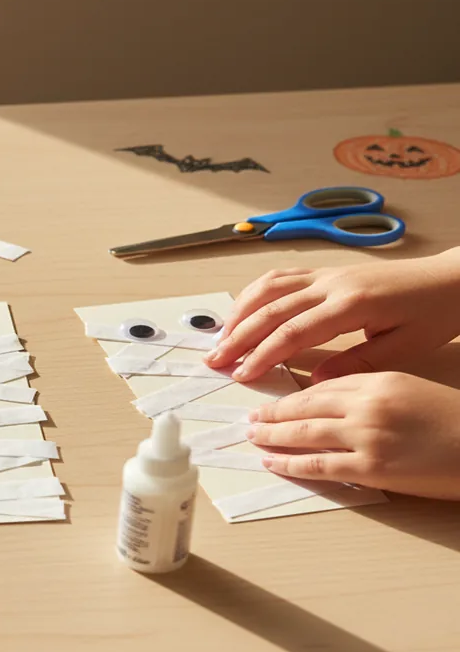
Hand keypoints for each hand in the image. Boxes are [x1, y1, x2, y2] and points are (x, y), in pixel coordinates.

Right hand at [204, 250, 459, 382]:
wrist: (452, 279)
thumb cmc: (434, 313)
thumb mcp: (405, 348)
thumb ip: (357, 364)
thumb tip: (313, 380)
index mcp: (350, 304)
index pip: (293, 332)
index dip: (263, 355)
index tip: (242, 375)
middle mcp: (331, 284)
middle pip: (271, 309)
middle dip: (239, 337)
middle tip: (215, 360)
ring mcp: (326, 274)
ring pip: (268, 288)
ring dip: (239, 313)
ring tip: (221, 338)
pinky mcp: (325, 272)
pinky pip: (280, 277)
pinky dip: (254, 294)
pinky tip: (243, 311)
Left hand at [248, 372, 459, 499]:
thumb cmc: (451, 421)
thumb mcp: (409, 389)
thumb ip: (369, 391)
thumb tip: (329, 401)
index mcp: (377, 381)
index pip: (320, 386)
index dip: (290, 395)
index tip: (272, 400)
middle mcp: (366, 405)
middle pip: (304, 407)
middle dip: (272, 413)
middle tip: (250, 418)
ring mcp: (366, 437)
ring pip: (303, 434)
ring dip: (271, 436)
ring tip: (253, 437)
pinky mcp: (371, 468)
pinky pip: (318, 465)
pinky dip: (288, 463)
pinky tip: (271, 462)